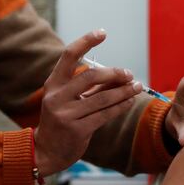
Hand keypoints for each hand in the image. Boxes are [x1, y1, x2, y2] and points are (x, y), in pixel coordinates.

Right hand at [34, 29, 142, 175]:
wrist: (46, 152)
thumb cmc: (61, 119)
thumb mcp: (69, 99)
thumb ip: (91, 86)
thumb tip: (119, 73)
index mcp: (53, 84)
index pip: (69, 56)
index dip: (86, 41)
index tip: (102, 32)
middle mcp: (57, 96)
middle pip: (90, 76)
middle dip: (114, 73)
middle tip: (129, 74)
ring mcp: (66, 114)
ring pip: (102, 97)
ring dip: (124, 91)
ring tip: (137, 87)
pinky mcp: (77, 130)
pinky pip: (105, 114)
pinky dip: (121, 106)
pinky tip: (130, 101)